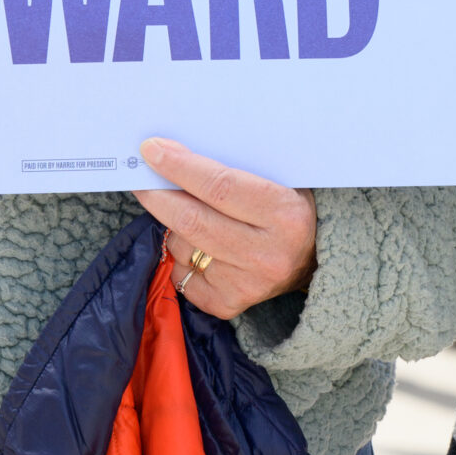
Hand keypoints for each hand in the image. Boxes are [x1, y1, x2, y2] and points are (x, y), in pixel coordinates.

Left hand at [131, 137, 317, 318]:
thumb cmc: (286, 208)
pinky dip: (181, 257)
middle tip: (141, 178)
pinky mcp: (228, 305)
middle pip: (193, 220)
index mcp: (283, 213)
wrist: (314, 261)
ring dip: (174, 228)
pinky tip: (197, 247)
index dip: (181, 167)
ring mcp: (246, 284)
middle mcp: (266, 253)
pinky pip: (182, 276)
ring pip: (183, 248)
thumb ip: (235, 171)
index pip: (220, 186)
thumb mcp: (278, 182)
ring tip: (188, 215)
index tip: (152, 150)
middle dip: (158, 195)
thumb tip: (175, 154)